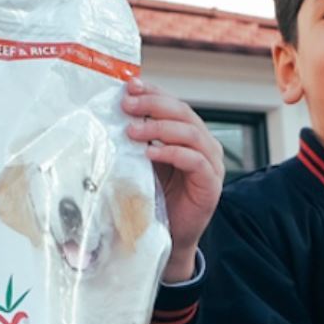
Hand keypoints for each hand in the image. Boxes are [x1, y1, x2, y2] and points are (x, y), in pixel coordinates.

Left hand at [122, 79, 223, 282]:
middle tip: (127, 105)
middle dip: (154, 104)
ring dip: (160, 127)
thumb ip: (137, 139)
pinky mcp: (210, 184)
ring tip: (133, 131)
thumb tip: (113, 113)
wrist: (167, 237)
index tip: (130, 86)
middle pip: (183, 113)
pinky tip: (150, 153)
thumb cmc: (155, 197)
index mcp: (189, 134)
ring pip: (191, 133)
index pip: (173, 103)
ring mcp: (211, 163)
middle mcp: (204, 144)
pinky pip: (195, 160)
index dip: (154, 91)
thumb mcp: (142, 161)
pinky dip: (172, 153)